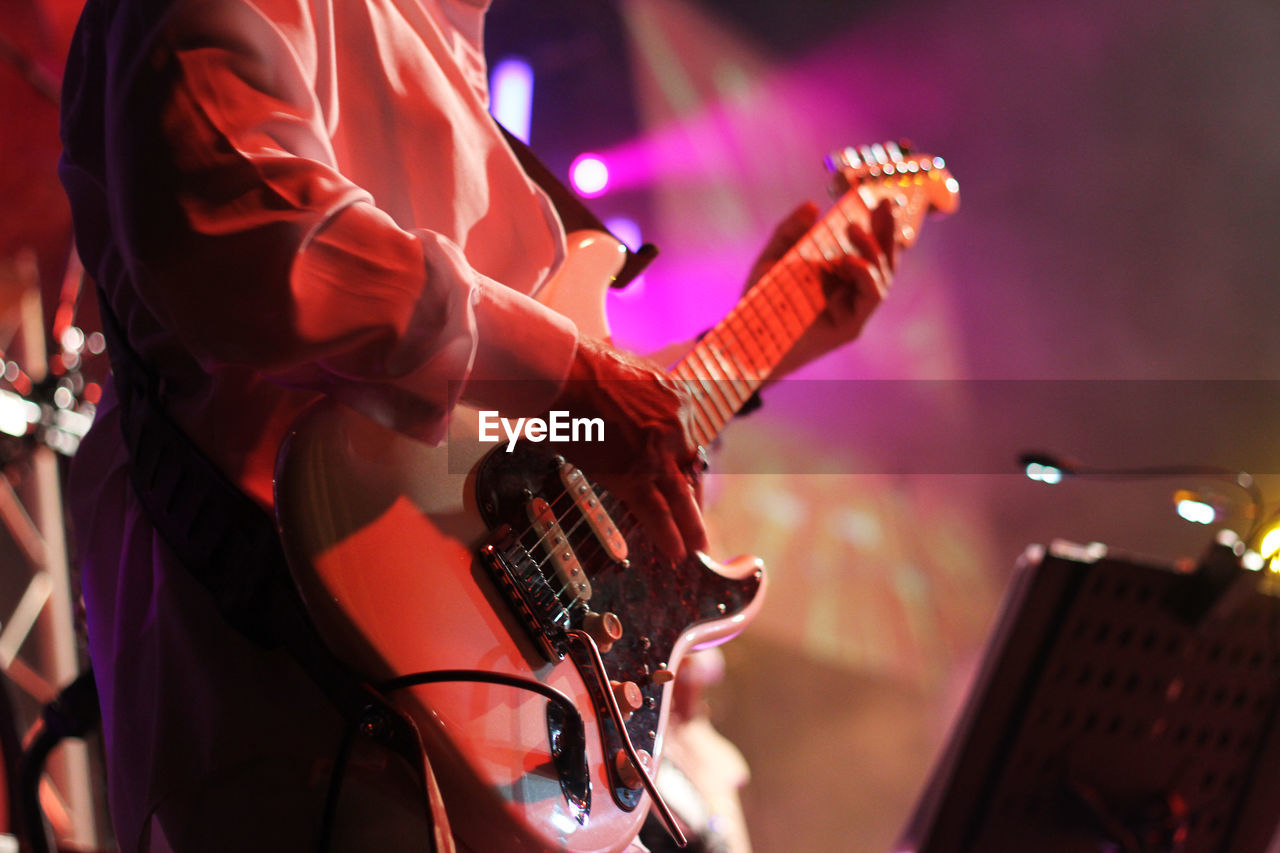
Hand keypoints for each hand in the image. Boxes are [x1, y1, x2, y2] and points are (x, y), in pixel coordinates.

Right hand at [550, 336, 707, 561]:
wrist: (566, 371)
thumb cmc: (585, 369)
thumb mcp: (633, 376)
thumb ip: (644, 400)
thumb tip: (636, 413)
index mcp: (678, 401)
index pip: (687, 444)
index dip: (684, 470)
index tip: (683, 484)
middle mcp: (676, 428)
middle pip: (690, 473)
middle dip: (695, 502)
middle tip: (701, 525)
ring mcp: (657, 453)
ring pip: (680, 499)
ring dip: (690, 528)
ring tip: (697, 550)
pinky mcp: (634, 474)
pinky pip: (656, 511)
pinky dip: (667, 535)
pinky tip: (675, 553)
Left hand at [747, 198, 897, 376]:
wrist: (745, 339)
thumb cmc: (759, 301)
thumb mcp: (771, 258)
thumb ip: (790, 232)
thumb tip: (812, 206)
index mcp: (836, 273)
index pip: (867, 246)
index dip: (879, 224)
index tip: (880, 197)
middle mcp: (850, 291)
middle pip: (882, 259)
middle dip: (887, 231)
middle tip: (884, 204)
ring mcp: (853, 309)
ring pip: (882, 277)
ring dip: (874, 250)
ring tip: (854, 230)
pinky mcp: (851, 326)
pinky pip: (871, 297)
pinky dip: (867, 276)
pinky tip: (852, 261)